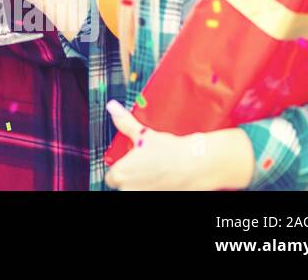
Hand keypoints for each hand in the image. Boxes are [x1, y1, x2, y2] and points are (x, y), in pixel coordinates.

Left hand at [104, 100, 251, 190]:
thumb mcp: (143, 134)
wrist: (195, 164)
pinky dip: (156, 188)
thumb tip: (114, 108)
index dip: (121, 169)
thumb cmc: (170, 152)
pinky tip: (164, 180)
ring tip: (156, 172)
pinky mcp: (159, 199)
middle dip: (132, 178)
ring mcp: (144, 196)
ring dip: (143, 184)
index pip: (111, 177)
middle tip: (146, 167)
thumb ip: (124, 123)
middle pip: (123, 185)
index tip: (130, 164)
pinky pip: (151, 193)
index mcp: (120, 173)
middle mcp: (128, 189)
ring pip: (137, 190)